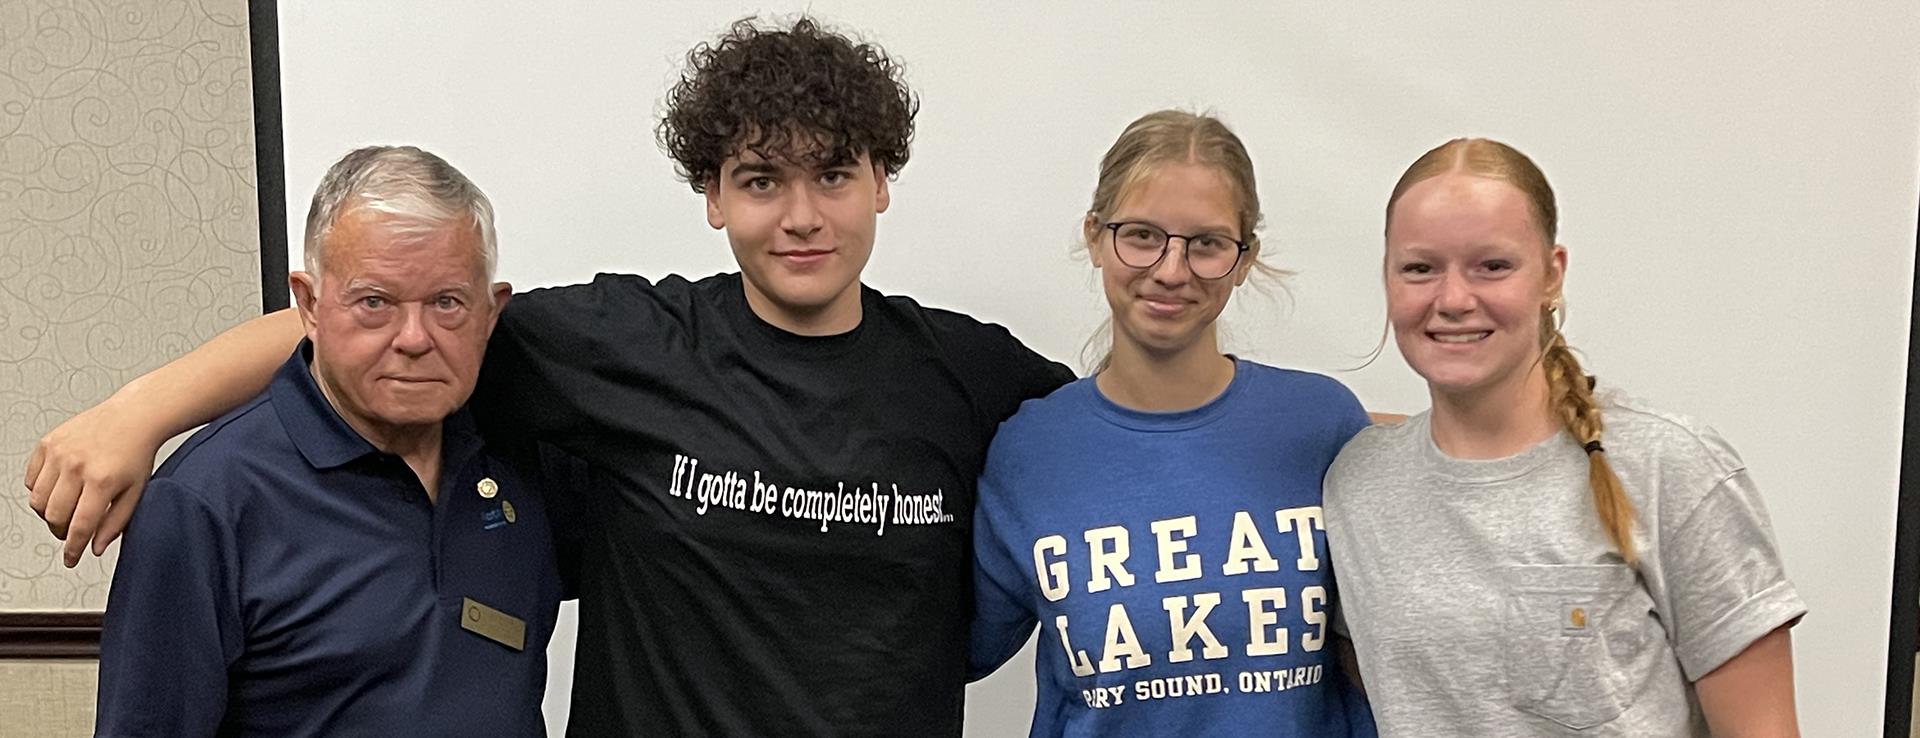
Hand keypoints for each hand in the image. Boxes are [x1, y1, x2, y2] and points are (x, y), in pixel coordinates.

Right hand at [24, 396, 164, 566]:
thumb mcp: (136, 492)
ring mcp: (59, 453)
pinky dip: (39, 491)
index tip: (71, 559)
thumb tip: (95, 548)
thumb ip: (116, 523)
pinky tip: (57, 490)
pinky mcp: (47, 443)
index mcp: (102, 480)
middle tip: (71, 532)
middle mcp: (77, 466)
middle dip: (61, 532)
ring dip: (48, 514)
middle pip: (54, 516)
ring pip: (37, 501)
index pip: (79, 527)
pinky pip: (31, 479)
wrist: (133, 416)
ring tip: (66, 511)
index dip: (73, 549)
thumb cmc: (136, 452)